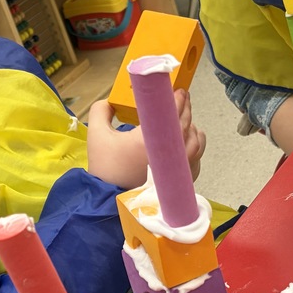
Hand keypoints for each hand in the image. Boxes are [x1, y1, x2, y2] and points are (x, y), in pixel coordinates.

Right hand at [86, 88, 205, 189]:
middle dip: (186, 109)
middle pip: (185, 125)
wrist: (108, 201)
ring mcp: (176, 169)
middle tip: (183, 99)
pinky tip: (190, 142)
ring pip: (195, 143)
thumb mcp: (96, 135)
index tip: (178, 92)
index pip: (171, 113)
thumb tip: (109, 102)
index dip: (177, 100)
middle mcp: (167, 154)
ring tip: (186, 120)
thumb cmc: (105, 169)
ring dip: (192, 128)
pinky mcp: (179, 181)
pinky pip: (196, 160)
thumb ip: (100, 112)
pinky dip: (196, 148)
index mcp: (148, 140)